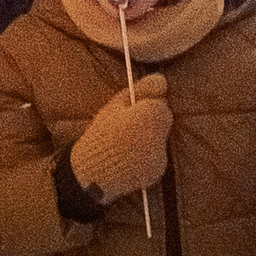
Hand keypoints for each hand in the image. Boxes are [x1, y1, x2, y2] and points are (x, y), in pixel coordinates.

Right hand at [69, 76, 169, 201]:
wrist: (91, 175)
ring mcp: (159, 156)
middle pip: (163, 120)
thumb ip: (141, 91)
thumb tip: (162, 79)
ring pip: (161, 137)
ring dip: (149, 136)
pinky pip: (158, 155)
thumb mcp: (115, 107)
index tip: (127, 114)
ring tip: (126, 144)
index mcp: (146, 118)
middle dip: (149, 120)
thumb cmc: (100, 135)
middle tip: (127, 127)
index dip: (144, 106)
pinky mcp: (158, 171)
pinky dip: (148, 154)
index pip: (159, 104)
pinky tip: (130, 157)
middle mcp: (157, 137)